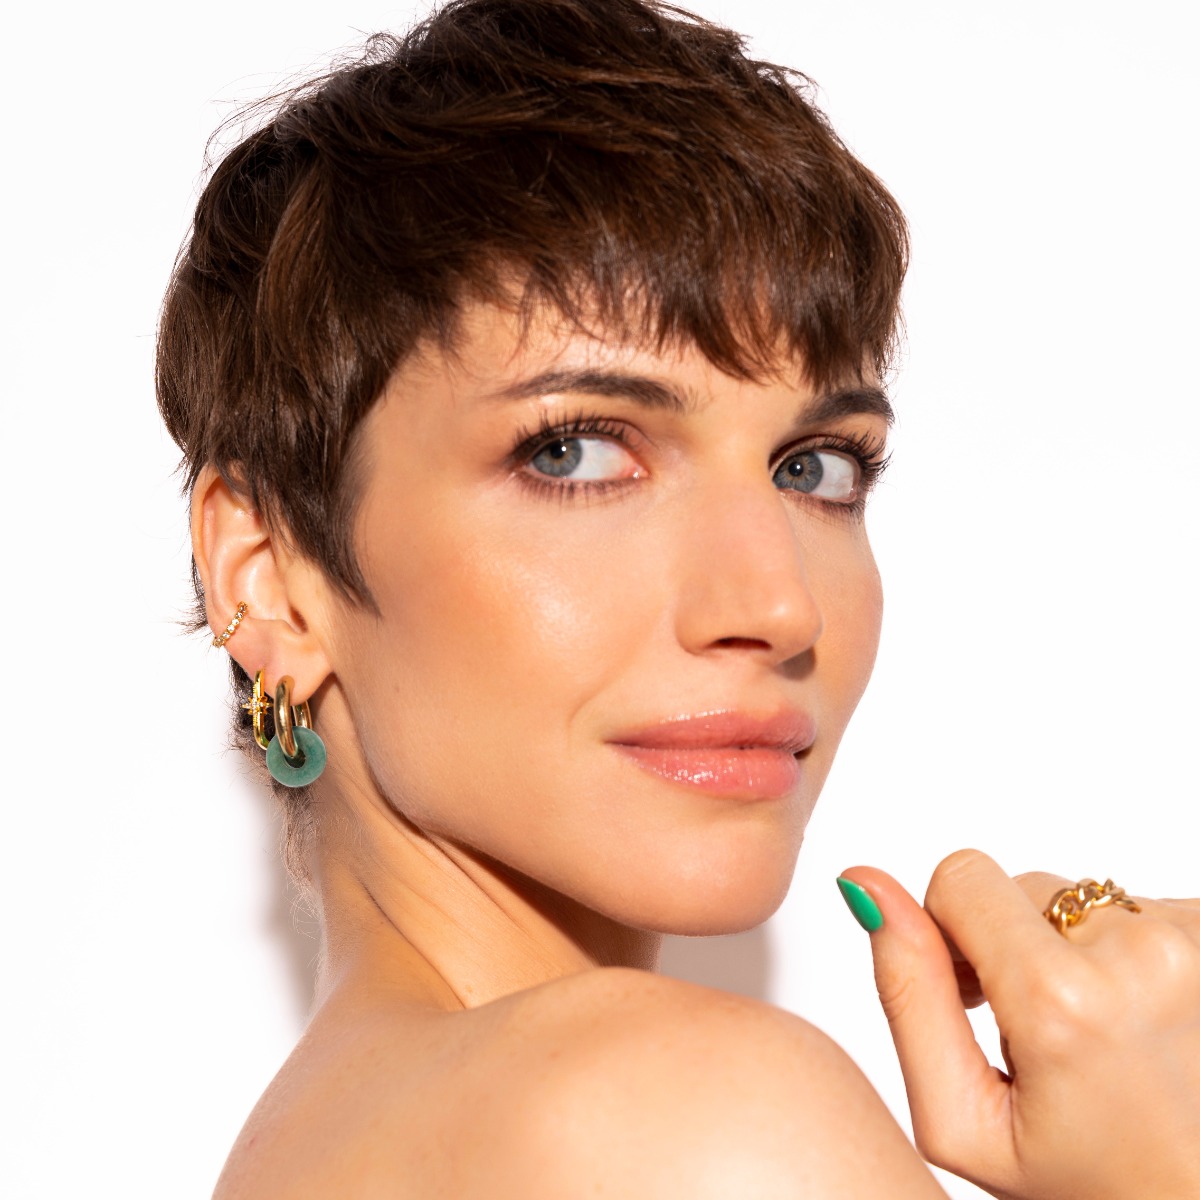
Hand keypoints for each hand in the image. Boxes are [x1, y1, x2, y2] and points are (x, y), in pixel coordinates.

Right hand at [841, 850, 1199, 1199]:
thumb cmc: (1090, 1182)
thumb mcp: (962, 1120)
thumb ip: (906, 993)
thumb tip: (864, 883)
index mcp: (1064, 999)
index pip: (960, 876)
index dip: (948, 933)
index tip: (977, 999)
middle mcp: (1144, 953)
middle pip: (1022, 887)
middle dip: (1013, 946)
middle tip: (1042, 1033)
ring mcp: (1195, 943)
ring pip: (1081, 901)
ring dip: (1075, 954)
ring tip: (1098, 1035)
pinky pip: (1139, 911)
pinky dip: (1126, 959)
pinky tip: (1141, 1024)